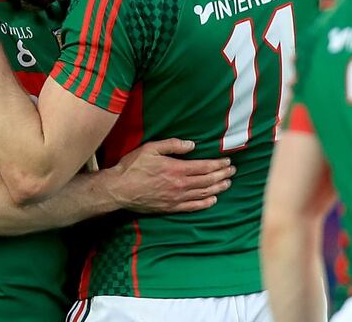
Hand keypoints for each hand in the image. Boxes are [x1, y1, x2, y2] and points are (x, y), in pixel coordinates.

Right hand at [104, 139, 234, 213]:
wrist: (119, 189)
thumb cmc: (133, 167)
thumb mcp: (151, 148)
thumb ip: (172, 145)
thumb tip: (192, 145)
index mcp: (176, 169)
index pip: (204, 167)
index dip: (218, 164)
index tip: (227, 161)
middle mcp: (180, 185)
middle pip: (207, 180)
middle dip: (222, 175)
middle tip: (232, 171)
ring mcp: (176, 198)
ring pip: (203, 193)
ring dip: (217, 188)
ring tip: (227, 184)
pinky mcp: (170, 207)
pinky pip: (192, 207)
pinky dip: (205, 203)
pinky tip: (213, 200)